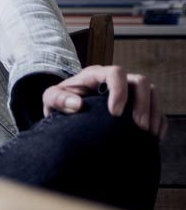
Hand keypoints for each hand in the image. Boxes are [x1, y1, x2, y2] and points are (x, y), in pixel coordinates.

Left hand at [42, 64, 165, 139]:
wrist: (66, 111)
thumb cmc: (60, 102)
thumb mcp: (50, 99)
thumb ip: (58, 99)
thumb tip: (77, 104)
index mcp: (95, 75)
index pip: (115, 73)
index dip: (119, 91)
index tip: (115, 114)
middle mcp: (115, 80)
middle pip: (140, 82)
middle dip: (143, 104)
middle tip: (139, 127)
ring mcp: (129, 91)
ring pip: (152, 93)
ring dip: (153, 113)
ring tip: (148, 134)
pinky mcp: (137, 105)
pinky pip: (156, 108)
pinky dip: (158, 121)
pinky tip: (154, 137)